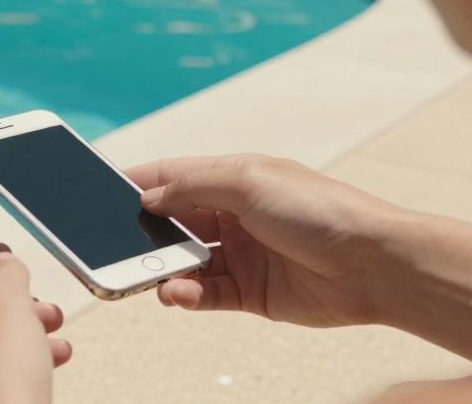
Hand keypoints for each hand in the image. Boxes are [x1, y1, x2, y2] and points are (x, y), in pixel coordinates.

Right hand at [129, 154, 401, 327]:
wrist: (374, 263)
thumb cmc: (319, 209)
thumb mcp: (248, 181)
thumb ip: (192, 187)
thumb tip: (148, 197)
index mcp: (231, 178)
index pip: (172, 176)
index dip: (136, 183)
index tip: (97, 192)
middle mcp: (232, 214)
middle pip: (171, 222)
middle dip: (141, 232)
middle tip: (111, 245)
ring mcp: (241, 254)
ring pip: (183, 261)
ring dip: (161, 268)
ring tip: (148, 275)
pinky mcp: (250, 292)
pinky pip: (204, 294)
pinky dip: (185, 295)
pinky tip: (176, 294)